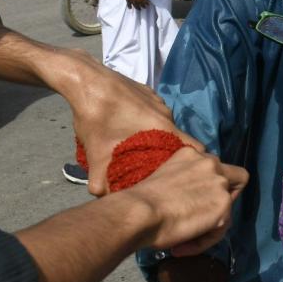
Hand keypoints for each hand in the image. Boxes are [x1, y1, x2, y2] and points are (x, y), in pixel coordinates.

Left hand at [47, 48, 204, 195]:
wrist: (86, 81)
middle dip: (171, 154)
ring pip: (163, 125)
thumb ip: (102, 182)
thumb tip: (103, 200)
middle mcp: (167, 115)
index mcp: (164, 130)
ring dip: (156, 137)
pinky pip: (151, 112)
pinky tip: (125, 126)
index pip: (196, 149)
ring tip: (137, 148)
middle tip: (156, 167)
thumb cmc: (98, 118)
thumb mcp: (97, 155)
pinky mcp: (146, 92)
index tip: (186, 176)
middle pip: (178, 139)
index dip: (194, 163)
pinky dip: (144, 122)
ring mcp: (157, 101)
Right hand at [123, 147, 247, 255]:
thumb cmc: (139, 201)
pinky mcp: (223, 205)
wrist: (138, 212)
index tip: (194, 200)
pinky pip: (219, 230)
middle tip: (200, 216)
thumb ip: (184, 182)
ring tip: (184, 239)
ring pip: (228, 209)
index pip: (213, 168)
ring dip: (209, 226)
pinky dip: (202, 242)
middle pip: (235, 179)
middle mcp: (210, 163)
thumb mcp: (164, 179)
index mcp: (191, 154)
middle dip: (222, 199)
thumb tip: (190, 202)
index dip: (209, 185)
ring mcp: (219, 183)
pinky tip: (181, 246)